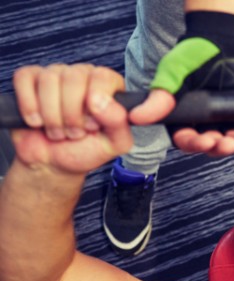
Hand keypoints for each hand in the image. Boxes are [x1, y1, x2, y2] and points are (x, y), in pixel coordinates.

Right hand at [12, 64, 132, 173]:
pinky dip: (29, 105)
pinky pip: (24, 78)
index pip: (103, 77)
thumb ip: (119, 124)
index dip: (95, 105)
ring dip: (51, 115)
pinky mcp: (30, 80)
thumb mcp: (113, 145)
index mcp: (109, 86)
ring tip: (58, 131)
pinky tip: (36, 121)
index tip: (92, 125)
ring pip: (48, 79)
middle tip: (74, 133)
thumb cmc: (85, 150)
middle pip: (73, 77)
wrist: (53, 163)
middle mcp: (83, 75)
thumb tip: (104, 102)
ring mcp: (56, 75)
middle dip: (71, 114)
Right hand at [128, 11, 233, 156]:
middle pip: (213, 146)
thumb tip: (135, 116)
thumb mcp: (175, 73)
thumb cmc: (194, 54)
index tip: (205, 142)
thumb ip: (161, 97)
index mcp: (186, 119)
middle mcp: (206, 124)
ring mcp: (228, 120)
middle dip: (221, 147)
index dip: (196, 145)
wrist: (223, 38)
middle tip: (229, 143)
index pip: (188, 140)